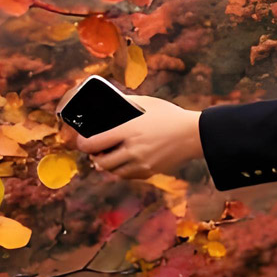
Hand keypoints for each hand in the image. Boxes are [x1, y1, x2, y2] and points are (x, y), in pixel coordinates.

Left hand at [71, 94, 203, 180]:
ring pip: (113, 172)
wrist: (194, 134)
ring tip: (111, 156)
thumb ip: (127, 102)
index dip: (83, 143)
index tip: (83, 140)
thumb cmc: (171, 116)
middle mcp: (132, 150)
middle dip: (95, 157)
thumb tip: (111, 100)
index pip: (93, 144)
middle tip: (97, 150)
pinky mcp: (149, 172)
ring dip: (108, 165)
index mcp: (129, 131)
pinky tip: (127, 161)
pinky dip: (123, 170)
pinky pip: (128, 176)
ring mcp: (141, 163)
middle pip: (100, 162)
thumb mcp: (148, 104)